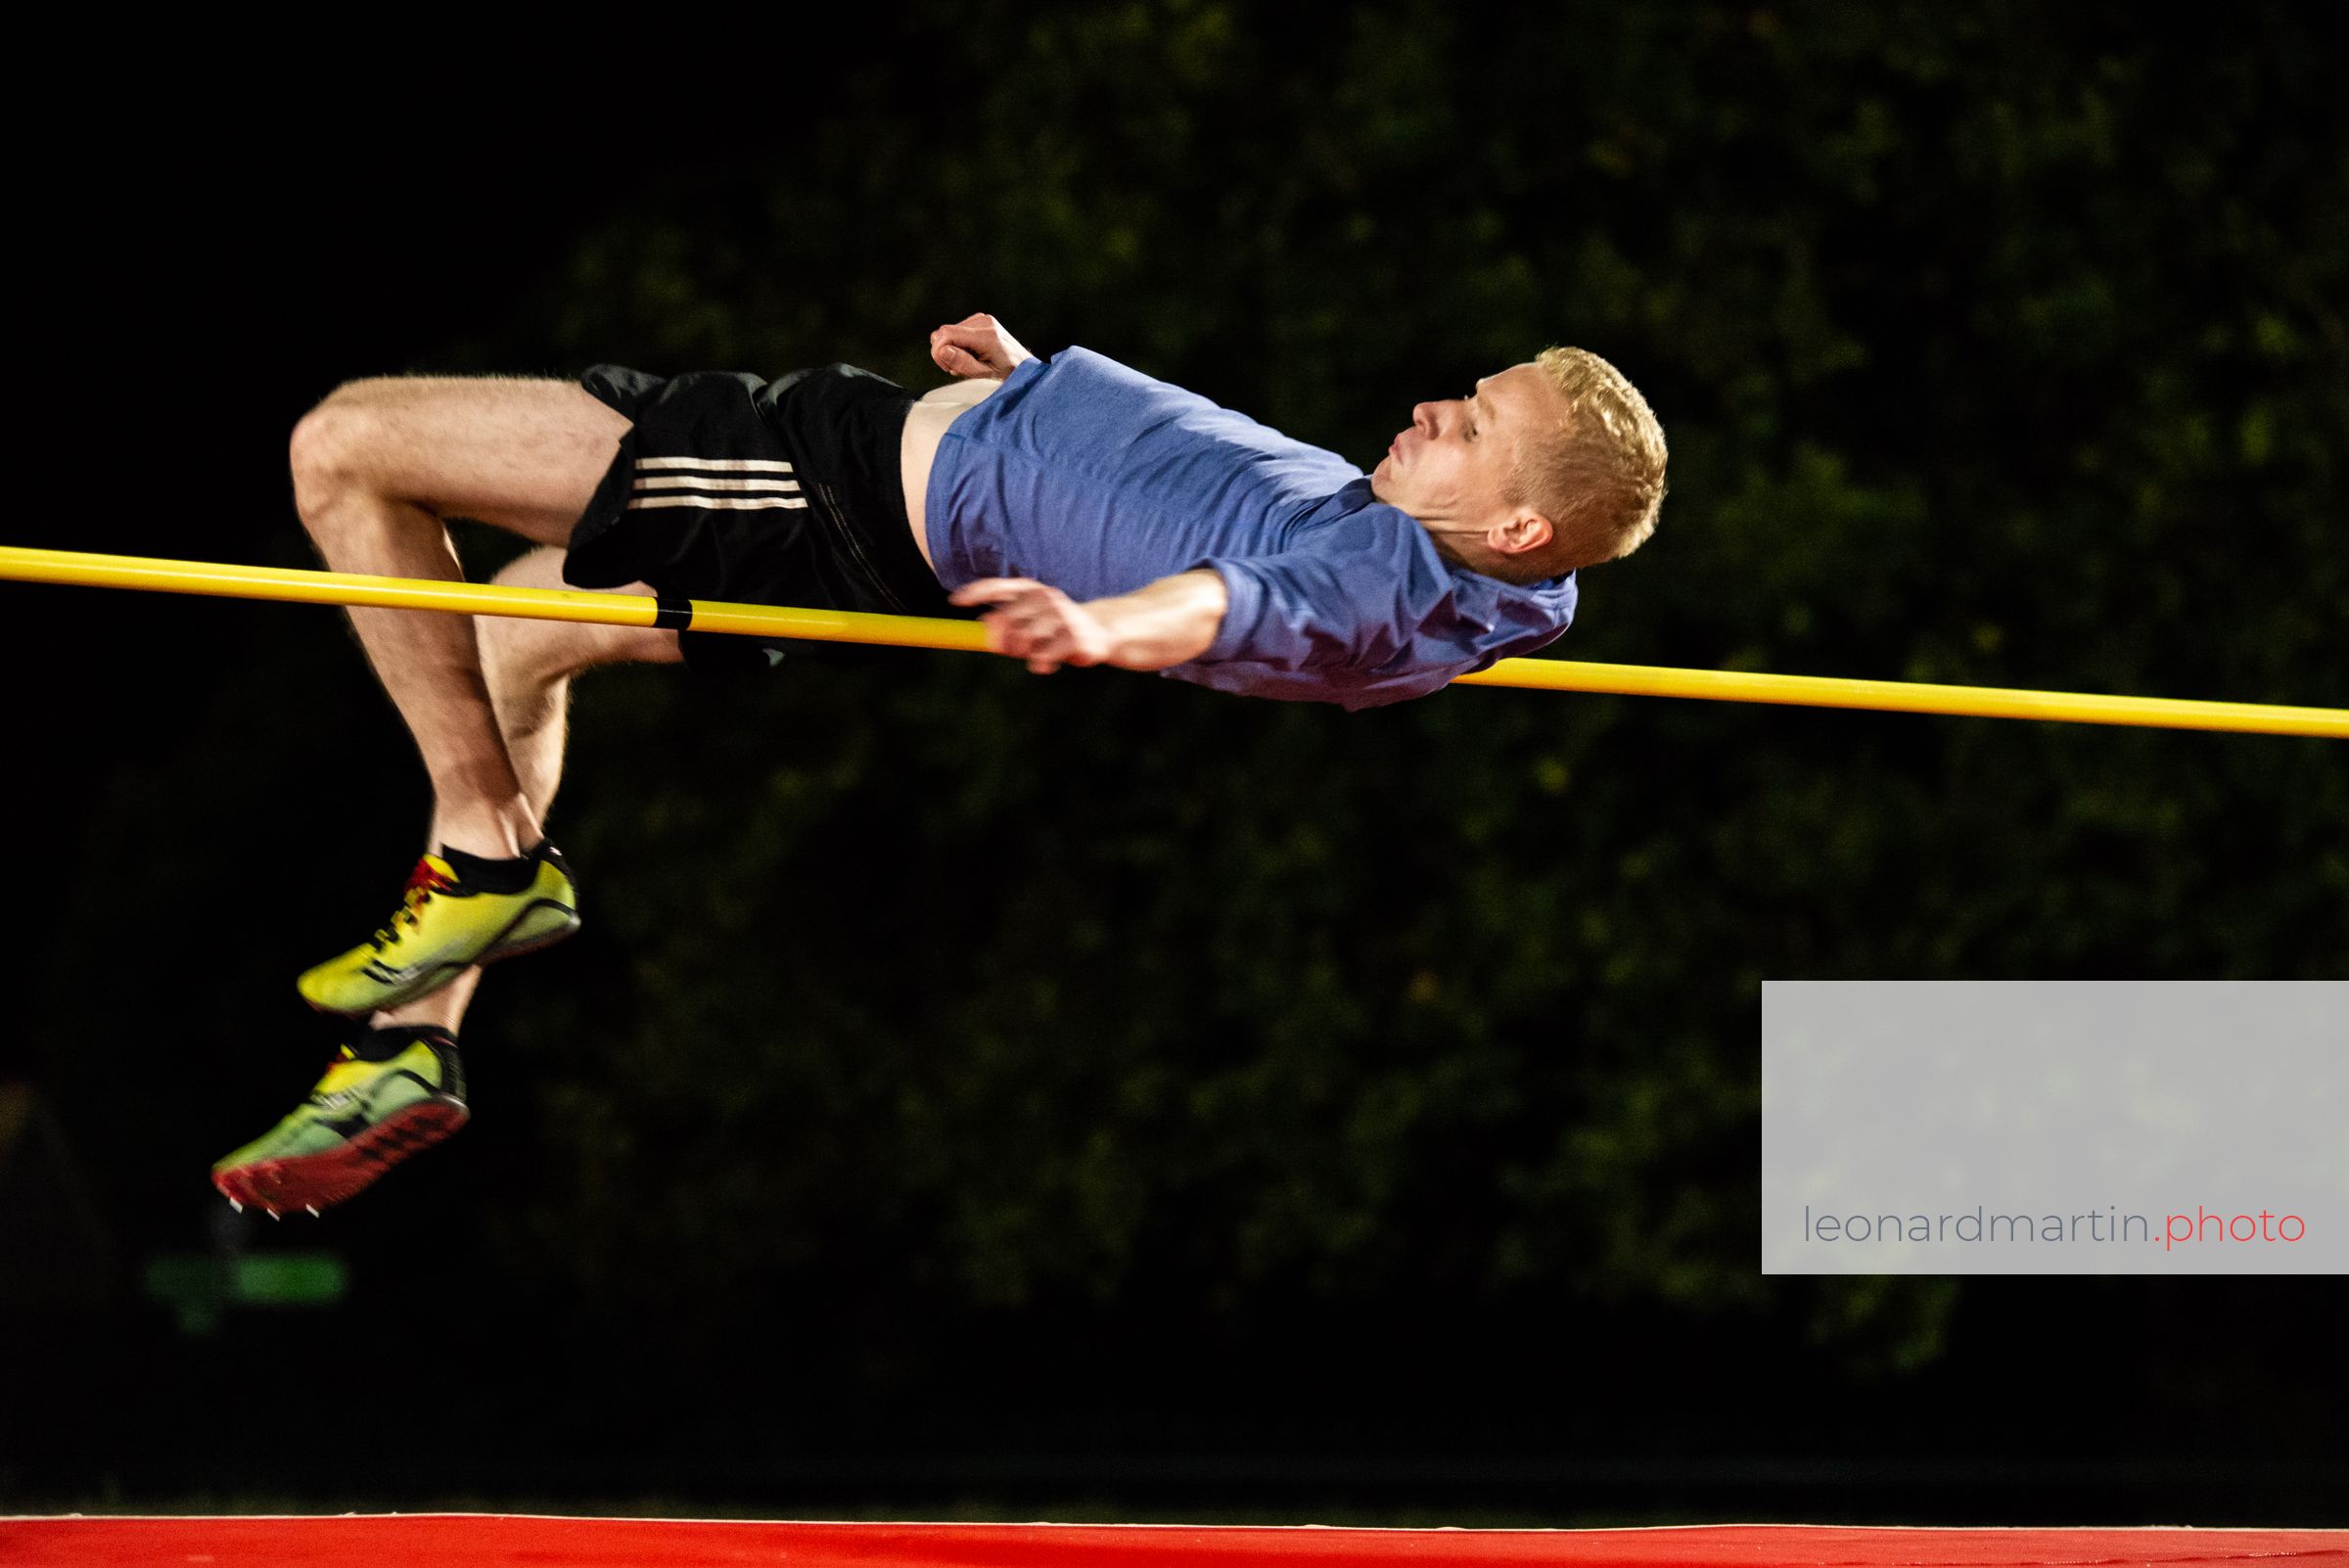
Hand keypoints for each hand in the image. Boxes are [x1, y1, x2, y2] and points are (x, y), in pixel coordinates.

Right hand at [929, 313, 1034, 379]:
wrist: (1024, 365)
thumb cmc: (1008, 373)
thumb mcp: (985, 374)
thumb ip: (963, 363)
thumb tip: (943, 351)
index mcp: (987, 335)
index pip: (947, 333)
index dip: (938, 350)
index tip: (945, 366)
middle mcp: (984, 322)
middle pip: (945, 331)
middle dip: (944, 352)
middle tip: (955, 368)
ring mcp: (982, 319)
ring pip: (948, 331)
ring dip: (951, 349)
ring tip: (965, 363)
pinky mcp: (980, 320)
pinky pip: (956, 330)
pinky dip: (957, 344)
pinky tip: (968, 355)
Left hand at [950, 578, 1113, 672]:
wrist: (1101, 631)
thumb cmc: (1056, 628)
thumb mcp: (1030, 623)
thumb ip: (1006, 624)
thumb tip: (985, 627)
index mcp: (1033, 590)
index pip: (999, 587)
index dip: (976, 592)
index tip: (954, 601)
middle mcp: (1046, 597)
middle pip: (1005, 621)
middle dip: (1001, 641)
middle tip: (1013, 650)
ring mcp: (1061, 615)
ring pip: (1023, 641)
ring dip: (1024, 654)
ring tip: (1038, 655)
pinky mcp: (1073, 636)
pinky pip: (1042, 657)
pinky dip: (1040, 664)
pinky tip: (1048, 663)